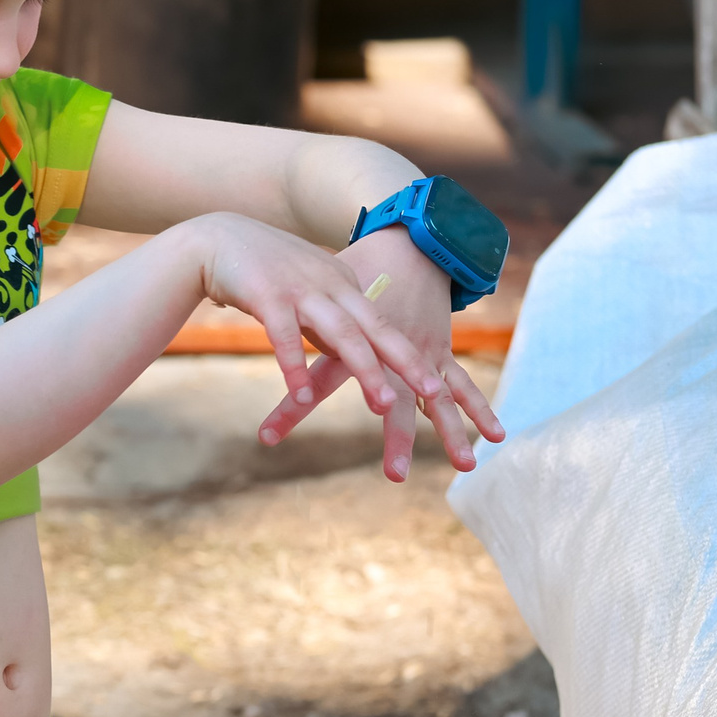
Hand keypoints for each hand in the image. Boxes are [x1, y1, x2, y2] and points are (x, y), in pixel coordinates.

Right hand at [193, 214, 441, 427]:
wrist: (215, 240)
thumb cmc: (258, 269)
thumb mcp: (303, 292)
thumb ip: (325, 320)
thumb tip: (344, 353)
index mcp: (341, 283)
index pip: (379, 325)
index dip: (406, 355)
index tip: (430, 384)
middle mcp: (329, 286)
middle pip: (374, 329)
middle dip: (405, 362)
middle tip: (431, 391)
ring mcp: (300, 290)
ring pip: (342, 334)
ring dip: (365, 370)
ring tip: (382, 405)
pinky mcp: (267, 297)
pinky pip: (286, 337)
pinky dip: (295, 366)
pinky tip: (301, 397)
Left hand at [255, 230, 506, 479]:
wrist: (407, 240)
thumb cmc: (351, 272)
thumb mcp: (315, 292)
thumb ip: (281, 317)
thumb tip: (222, 308)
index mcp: (348, 333)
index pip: (316, 376)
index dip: (291, 406)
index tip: (266, 437)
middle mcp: (389, 346)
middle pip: (393, 396)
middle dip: (395, 436)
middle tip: (393, 476)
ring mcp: (423, 348)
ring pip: (437, 396)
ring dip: (449, 433)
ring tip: (464, 467)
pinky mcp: (441, 350)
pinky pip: (461, 383)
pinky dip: (478, 409)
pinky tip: (494, 437)